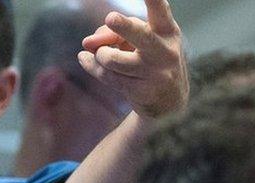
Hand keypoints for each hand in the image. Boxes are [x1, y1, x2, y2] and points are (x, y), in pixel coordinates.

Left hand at [77, 0, 187, 118]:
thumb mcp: (142, 40)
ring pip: (112, 59)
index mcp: (167, 31)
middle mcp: (164, 50)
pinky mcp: (141, 91)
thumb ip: (117, 32)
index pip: (161, 12)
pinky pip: (106, 76)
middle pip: (139, 36)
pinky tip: (85, 59)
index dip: (153, 1)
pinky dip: (91, 65)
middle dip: (123, 27)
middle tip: (110, 18)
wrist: (169, 101)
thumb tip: (88, 42)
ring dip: (100, 54)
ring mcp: (154, 73)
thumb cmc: (152, 59)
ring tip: (103, 53)